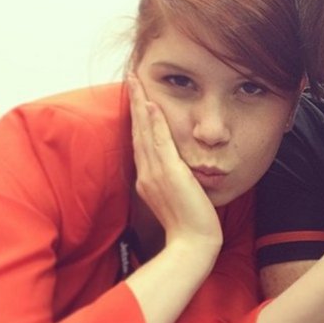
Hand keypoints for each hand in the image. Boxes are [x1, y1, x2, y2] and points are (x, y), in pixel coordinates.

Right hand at [128, 75, 221, 253]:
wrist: (192, 245)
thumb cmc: (188, 226)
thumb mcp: (176, 200)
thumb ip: (170, 184)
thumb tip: (174, 174)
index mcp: (147, 180)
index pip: (140, 142)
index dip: (136, 119)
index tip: (137, 98)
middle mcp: (146, 174)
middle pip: (137, 131)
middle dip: (134, 103)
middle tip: (131, 78)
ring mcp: (155, 173)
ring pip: (144, 132)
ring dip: (140, 104)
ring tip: (136, 81)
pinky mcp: (169, 174)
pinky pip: (159, 142)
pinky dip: (154, 123)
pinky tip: (152, 104)